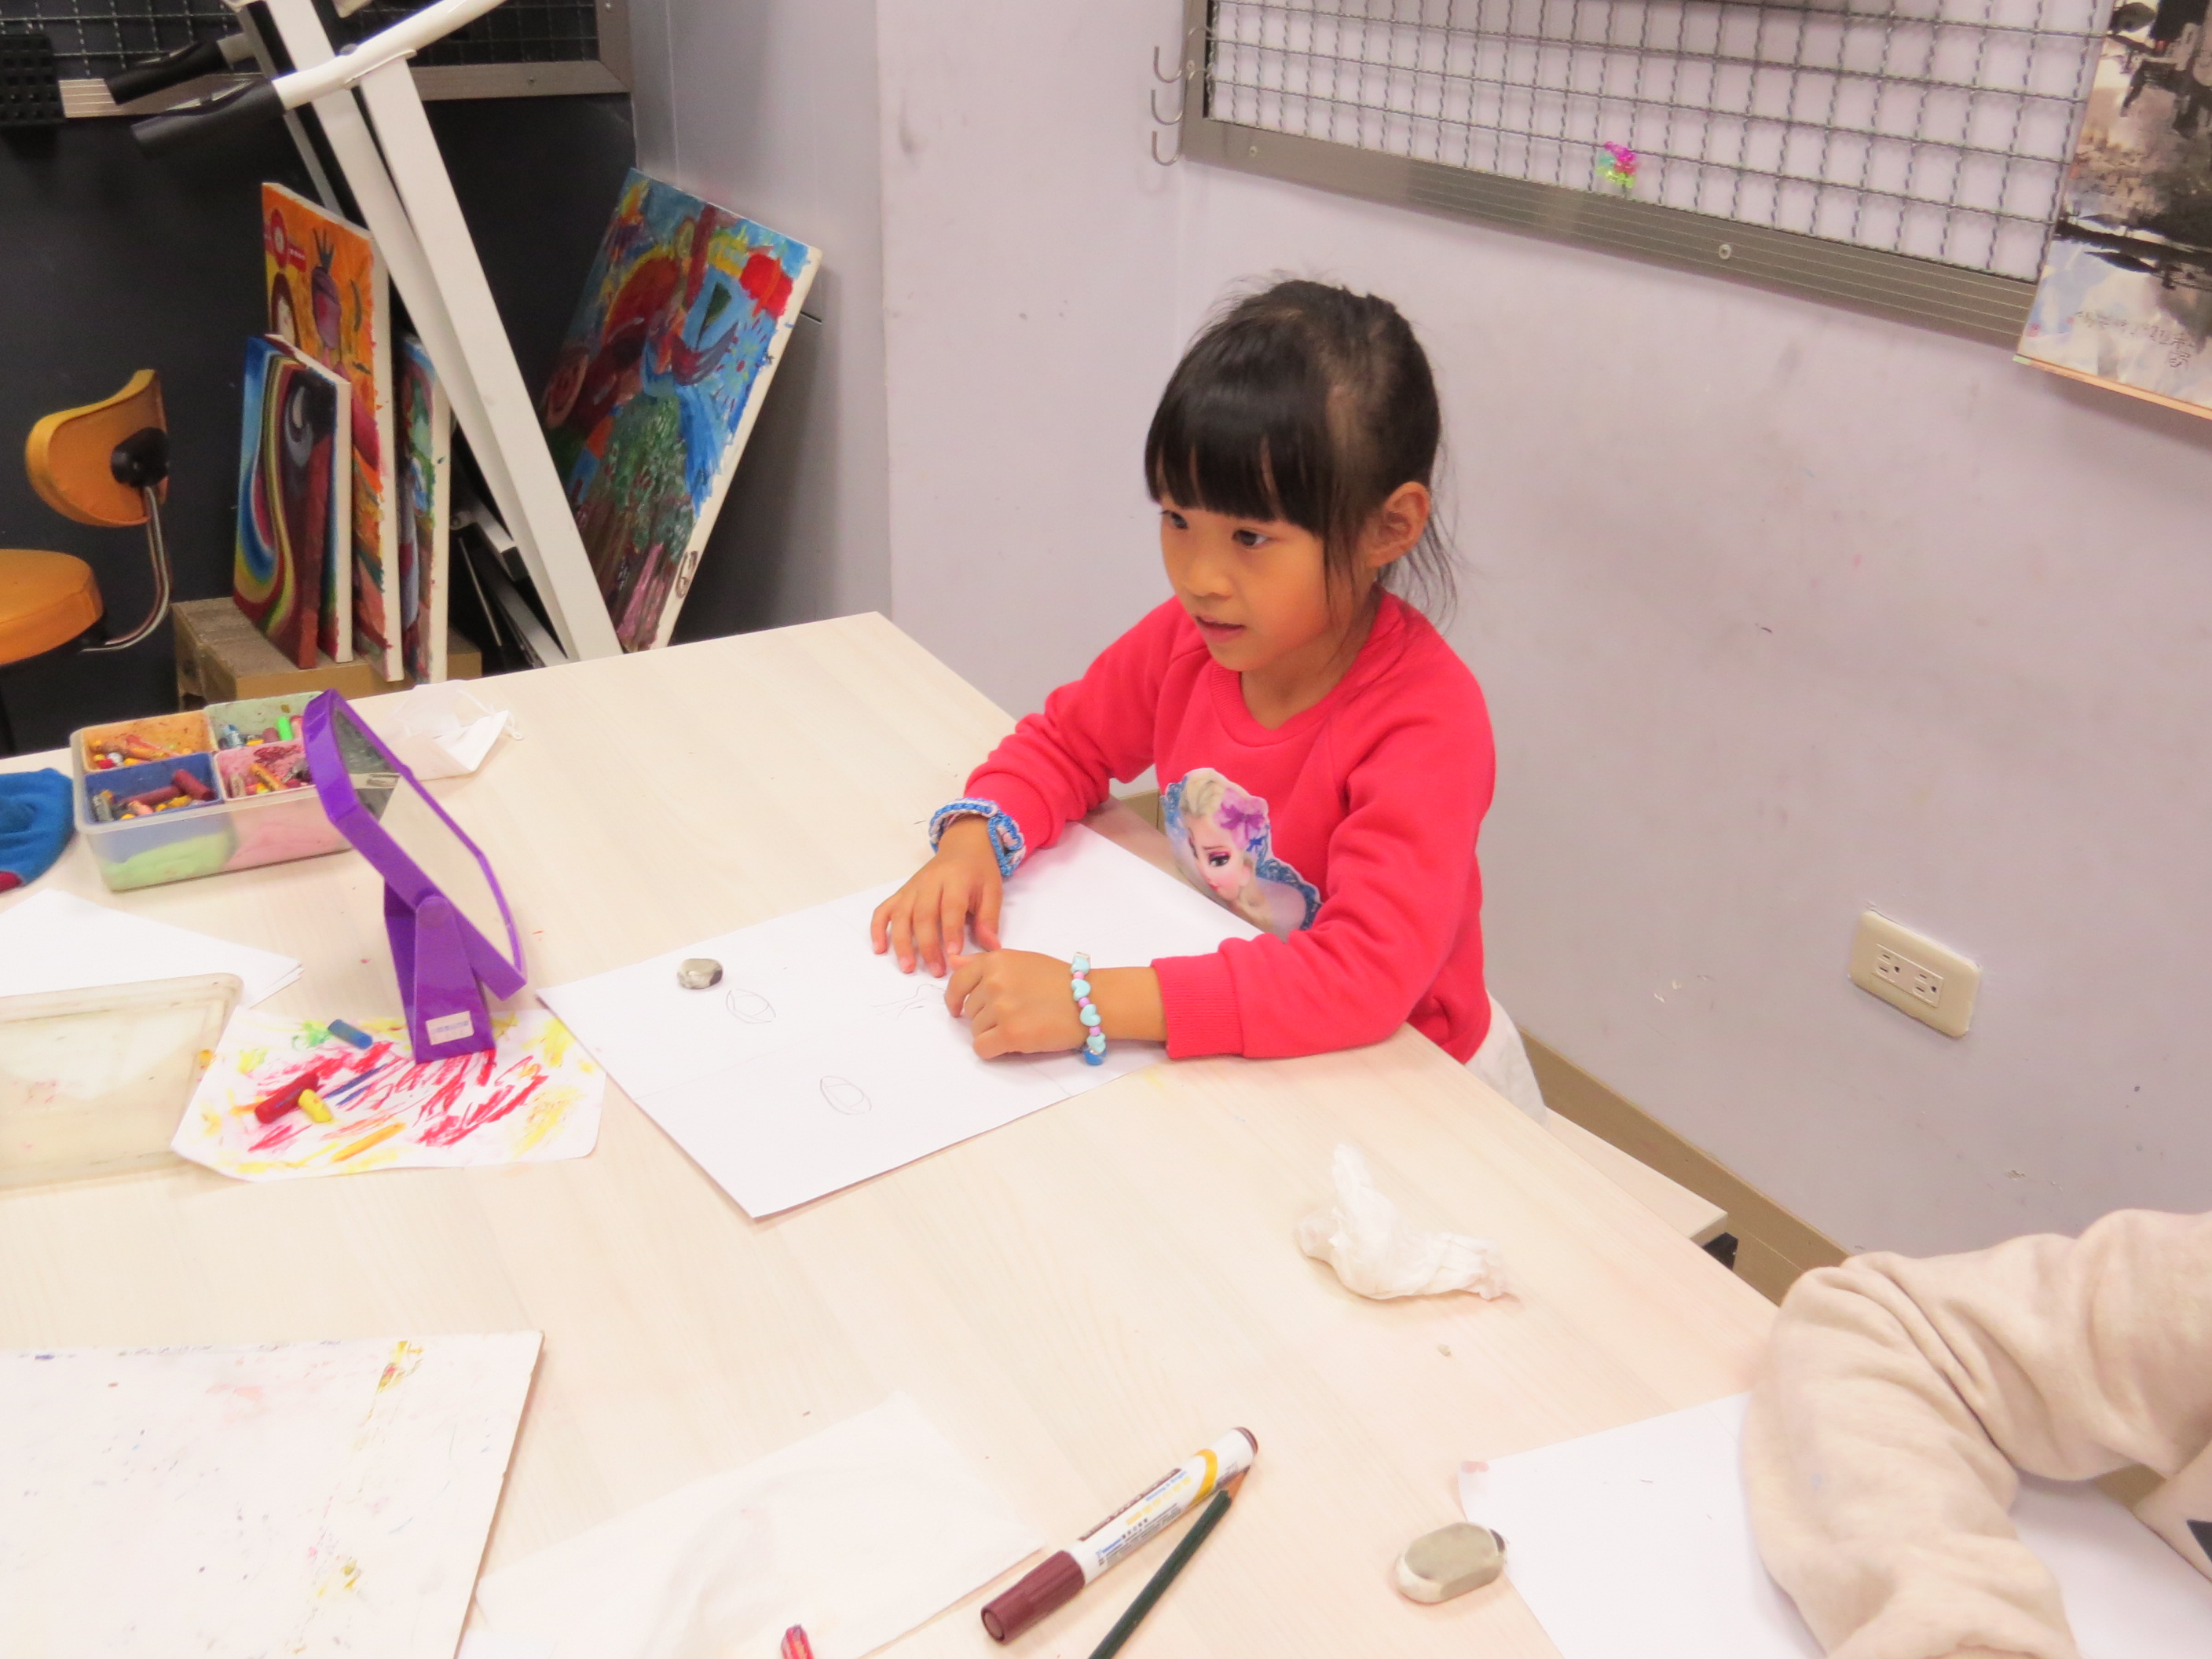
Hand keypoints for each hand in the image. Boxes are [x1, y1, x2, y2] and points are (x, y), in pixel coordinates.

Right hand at [870, 816, 1001, 975]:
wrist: (963, 846)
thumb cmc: (979, 872)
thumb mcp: (992, 890)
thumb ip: (989, 919)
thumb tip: (992, 948)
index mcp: (956, 879)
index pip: (951, 907)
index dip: (951, 931)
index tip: (954, 955)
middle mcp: (930, 882)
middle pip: (923, 915)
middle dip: (928, 945)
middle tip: (935, 970)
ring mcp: (912, 887)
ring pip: (901, 915)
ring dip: (902, 942)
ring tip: (907, 967)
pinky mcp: (901, 892)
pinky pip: (884, 909)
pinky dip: (878, 928)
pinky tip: (880, 949)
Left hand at [945, 956, 1166, 1057]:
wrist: (1092, 1000)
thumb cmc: (1061, 981)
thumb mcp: (1021, 961)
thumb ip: (985, 964)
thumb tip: (952, 961)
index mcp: (995, 961)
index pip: (957, 981)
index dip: (955, 999)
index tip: (957, 1009)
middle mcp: (994, 981)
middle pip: (968, 1010)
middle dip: (984, 1017)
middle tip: (1013, 1017)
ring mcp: (1001, 1008)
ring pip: (975, 1031)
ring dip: (992, 1033)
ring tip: (1020, 1026)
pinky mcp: (1010, 1034)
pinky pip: (982, 1048)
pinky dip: (994, 1050)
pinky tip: (1013, 1043)